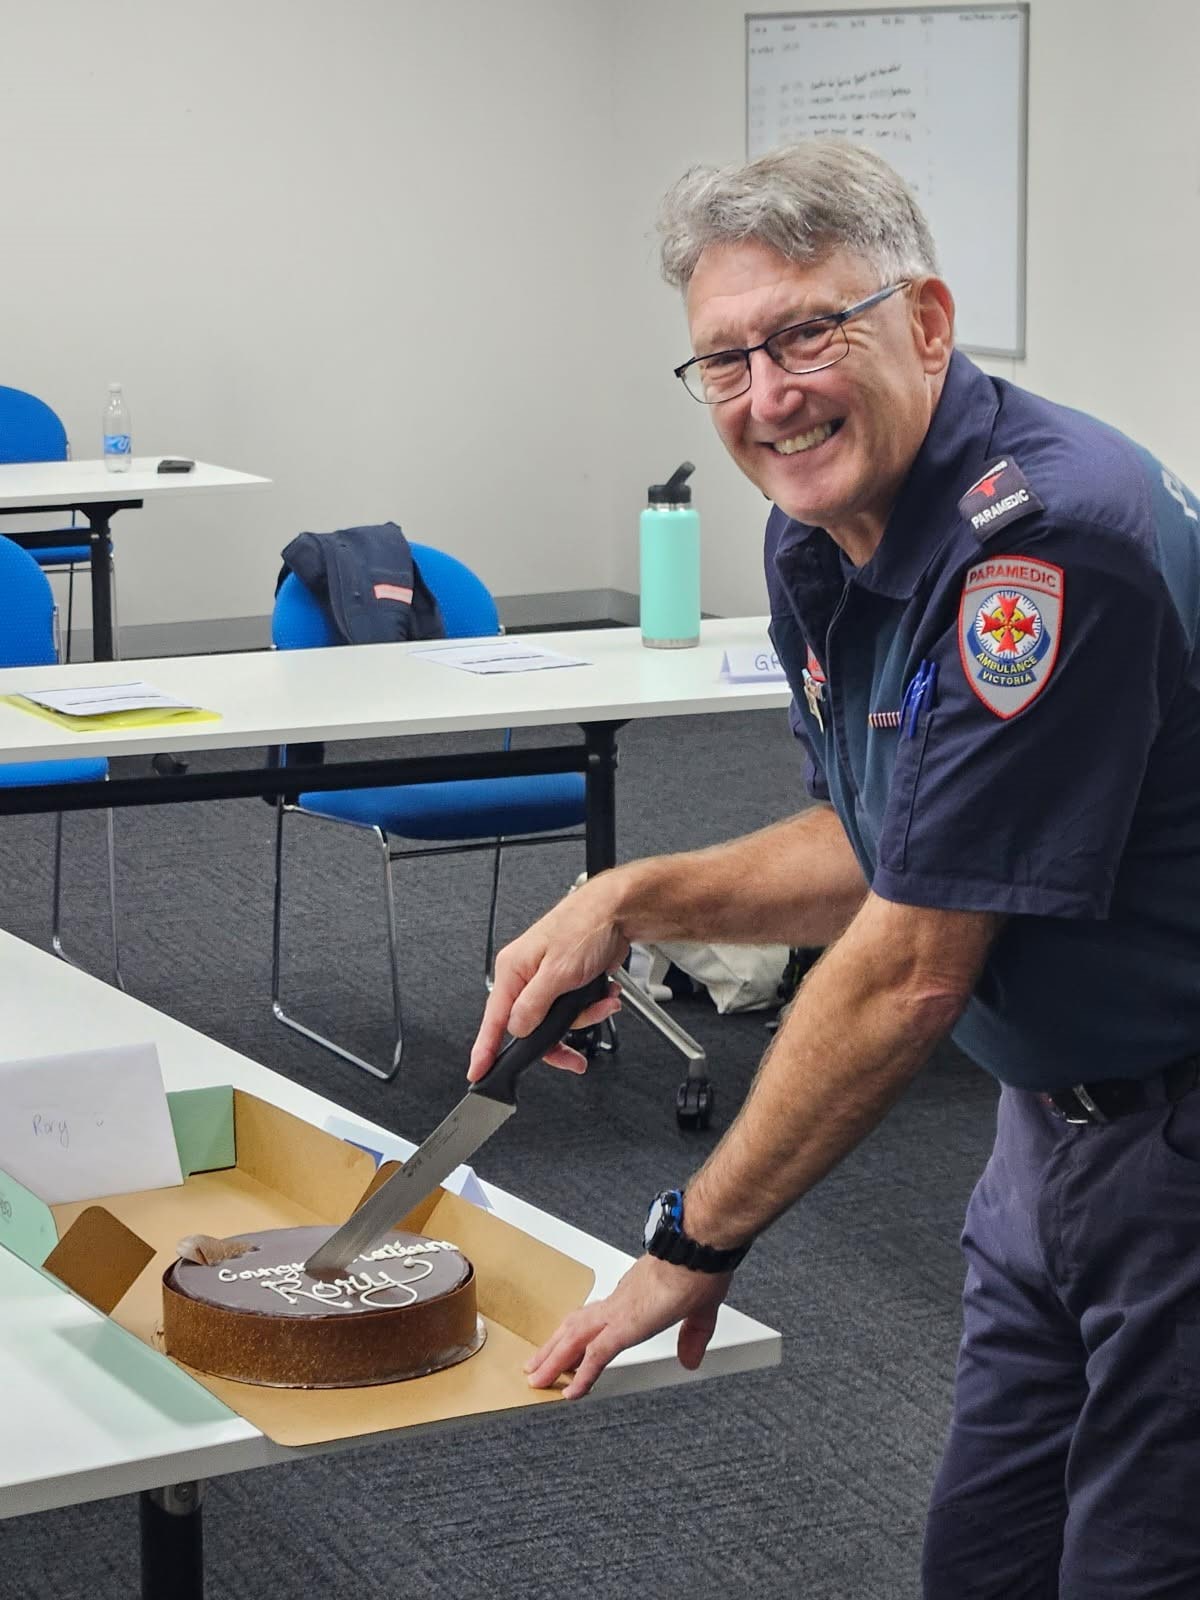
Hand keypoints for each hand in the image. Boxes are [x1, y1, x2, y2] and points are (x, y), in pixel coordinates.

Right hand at [468, 878, 627, 1078]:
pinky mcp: (567, 983)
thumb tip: (516, 1029)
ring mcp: (547, 981)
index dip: (485, 1049)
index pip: (493, 1019)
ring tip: (600, 1003)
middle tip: (572, 1059)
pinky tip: (603, 995)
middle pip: (530, 1027)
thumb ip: (533, 1005)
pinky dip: (592, 1007)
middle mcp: (526, 977)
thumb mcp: (558, 972)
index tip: (478, 1072)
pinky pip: (573, 1011)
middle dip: (558, 1039)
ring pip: (557, 1022)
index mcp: (513, 970)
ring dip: (584, 1017)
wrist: (617, 912)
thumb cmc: (585, 927)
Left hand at [524, 1253, 732, 1398]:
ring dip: (554, 1361)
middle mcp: (619, 1301)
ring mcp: (619, 1313)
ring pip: (575, 1340)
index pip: (599, 1318)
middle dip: (554, 1347)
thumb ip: (693, 1336)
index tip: (570, 1348)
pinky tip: (572, 1392)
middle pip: (576, 1327)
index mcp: (633, 1294)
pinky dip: (582, 1376)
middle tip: (536, 1365)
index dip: (581, 1334)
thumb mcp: (700, 1310)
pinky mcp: (626, 1325)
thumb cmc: (700, 1267)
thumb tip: (690, 1359)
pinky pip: (597, 1355)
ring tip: (537, 1380)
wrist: (698, 1248)